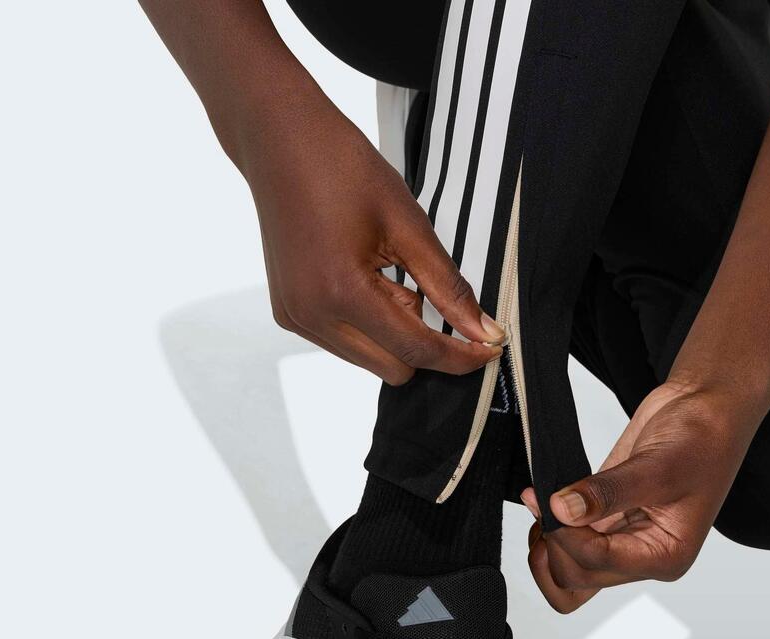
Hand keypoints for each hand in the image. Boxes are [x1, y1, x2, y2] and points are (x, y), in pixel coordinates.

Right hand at [237, 88, 504, 382]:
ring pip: (371, 361)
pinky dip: (368, 325)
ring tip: (386, 274)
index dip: (459, 356)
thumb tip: (483, 332)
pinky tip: (363, 279)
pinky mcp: (289, 314)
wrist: (279, 140)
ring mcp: (296, 318)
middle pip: (394, 368)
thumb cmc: (343, 168)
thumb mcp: (408, 224)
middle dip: (421, 339)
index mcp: (342, 292)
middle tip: (418, 284)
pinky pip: (346, 344)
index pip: (415, 350)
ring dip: (393, 333)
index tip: (491, 349)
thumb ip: (448, 286)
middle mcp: (312, 316)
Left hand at [523, 381, 757, 612]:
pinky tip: (542, 499)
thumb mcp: (656, 467)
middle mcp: (643, 556)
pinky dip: (551, 527)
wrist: (703, 412)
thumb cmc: (702, 440)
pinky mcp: (607, 521)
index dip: (567, 535)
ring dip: (547, 545)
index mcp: (665, 556)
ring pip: (571, 568)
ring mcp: (622, 540)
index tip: (550, 500)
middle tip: (542, 500)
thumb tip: (563, 510)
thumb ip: (607, 493)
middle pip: (579, 576)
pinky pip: (571, 542)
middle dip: (554, 544)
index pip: (598, 562)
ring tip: (540, 504)